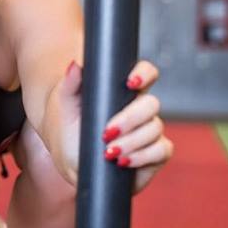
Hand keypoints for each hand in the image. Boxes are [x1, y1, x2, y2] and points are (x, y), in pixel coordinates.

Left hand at [57, 60, 173, 191]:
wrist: (70, 159)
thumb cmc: (70, 127)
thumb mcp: (65, 106)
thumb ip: (70, 84)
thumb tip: (75, 65)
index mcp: (123, 92)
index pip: (145, 74)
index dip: (144, 74)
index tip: (130, 83)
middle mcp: (141, 109)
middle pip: (151, 104)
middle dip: (130, 118)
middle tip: (107, 132)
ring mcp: (150, 131)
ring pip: (154, 129)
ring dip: (132, 141)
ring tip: (108, 152)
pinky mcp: (155, 154)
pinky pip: (161, 151)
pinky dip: (143, 157)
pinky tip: (123, 162)